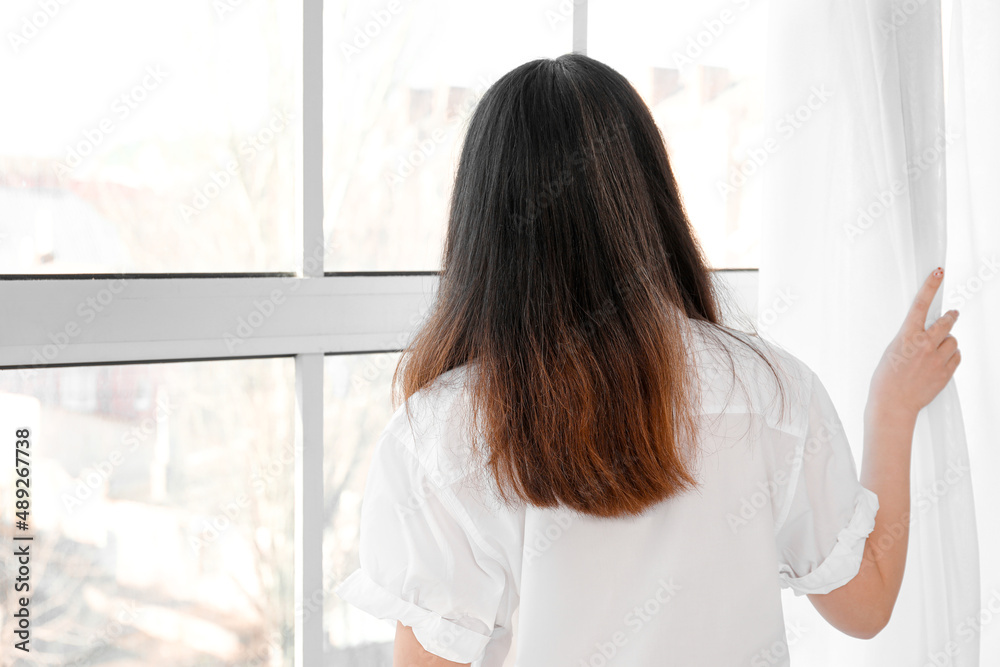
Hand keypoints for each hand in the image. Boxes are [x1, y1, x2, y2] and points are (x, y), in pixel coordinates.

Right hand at [867, 267, 961, 417]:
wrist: (892, 404)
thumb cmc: (886, 379)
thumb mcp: (893, 352)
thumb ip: (909, 339)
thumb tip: (925, 333)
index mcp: (906, 337)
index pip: (920, 304)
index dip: (930, 286)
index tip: (938, 272)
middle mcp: (924, 345)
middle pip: (946, 322)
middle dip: (950, 318)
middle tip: (951, 315)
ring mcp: (937, 359)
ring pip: (953, 340)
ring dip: (948, 342)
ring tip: (938, 350)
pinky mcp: (945, 373)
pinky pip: (957, 357)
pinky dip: (952, 356)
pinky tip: (941, 362)